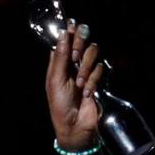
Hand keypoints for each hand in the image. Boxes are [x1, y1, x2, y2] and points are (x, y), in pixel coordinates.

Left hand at [47, 19, 105, 151]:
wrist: (74, 126)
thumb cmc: (60, 105)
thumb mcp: (55, 80)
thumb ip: (60, 57)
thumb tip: (62, 33)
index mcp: (59, 61)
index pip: (66, 37)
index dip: (70, 31)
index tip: (71, 29)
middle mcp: (73, 62)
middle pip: (82, 39)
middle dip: (80, 45)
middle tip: (75, 56)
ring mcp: (86, 69)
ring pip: (93, 53)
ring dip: (86, 68)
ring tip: (79, 84)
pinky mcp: (97, 78)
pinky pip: (100, 69)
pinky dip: (93, 81)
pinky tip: (86, 93)